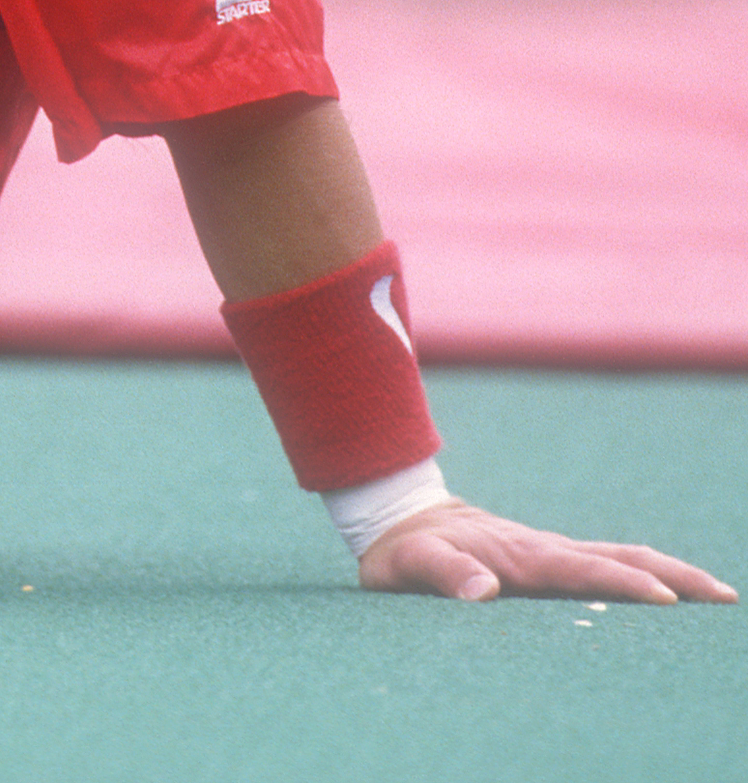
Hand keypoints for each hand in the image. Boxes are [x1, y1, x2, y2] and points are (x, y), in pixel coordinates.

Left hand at [359, 499, 739, 604]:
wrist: (401, 516)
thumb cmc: (404, 550)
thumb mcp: (410, 564)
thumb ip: (442, 574)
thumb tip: (483, 591)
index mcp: (519, 558)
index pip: (580, 571)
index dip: (620, 585)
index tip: (666, 600)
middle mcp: (545, 552)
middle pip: (619, 560)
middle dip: (672, 576)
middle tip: (722, 595)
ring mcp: (551, 553)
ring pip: (619, 558)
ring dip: (668, 573)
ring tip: (716, 593)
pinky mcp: (550, 558)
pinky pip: (606, 563)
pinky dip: (643, 573)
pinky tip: (667, 589)